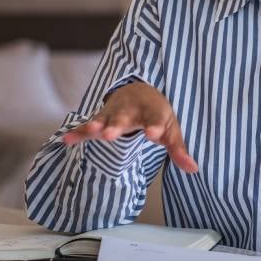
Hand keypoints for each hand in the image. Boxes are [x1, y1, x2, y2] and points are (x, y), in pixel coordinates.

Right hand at [62, 82, 197, 172]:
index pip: (155, 120)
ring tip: (93, 131)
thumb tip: (193, 169)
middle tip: (112, 134)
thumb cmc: (157, 115)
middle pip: (124, 118)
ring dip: (98, 125)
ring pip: (104, 119)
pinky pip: (87, 126)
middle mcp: (131, 111)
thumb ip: (178, 149)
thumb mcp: (171, 129)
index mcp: (152, 112)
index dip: (155, 127)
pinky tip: (66, 139)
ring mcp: (114, 114)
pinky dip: (77, 132)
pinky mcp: (100, 119)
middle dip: (118, 126)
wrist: (139, 91)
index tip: (153, 134)